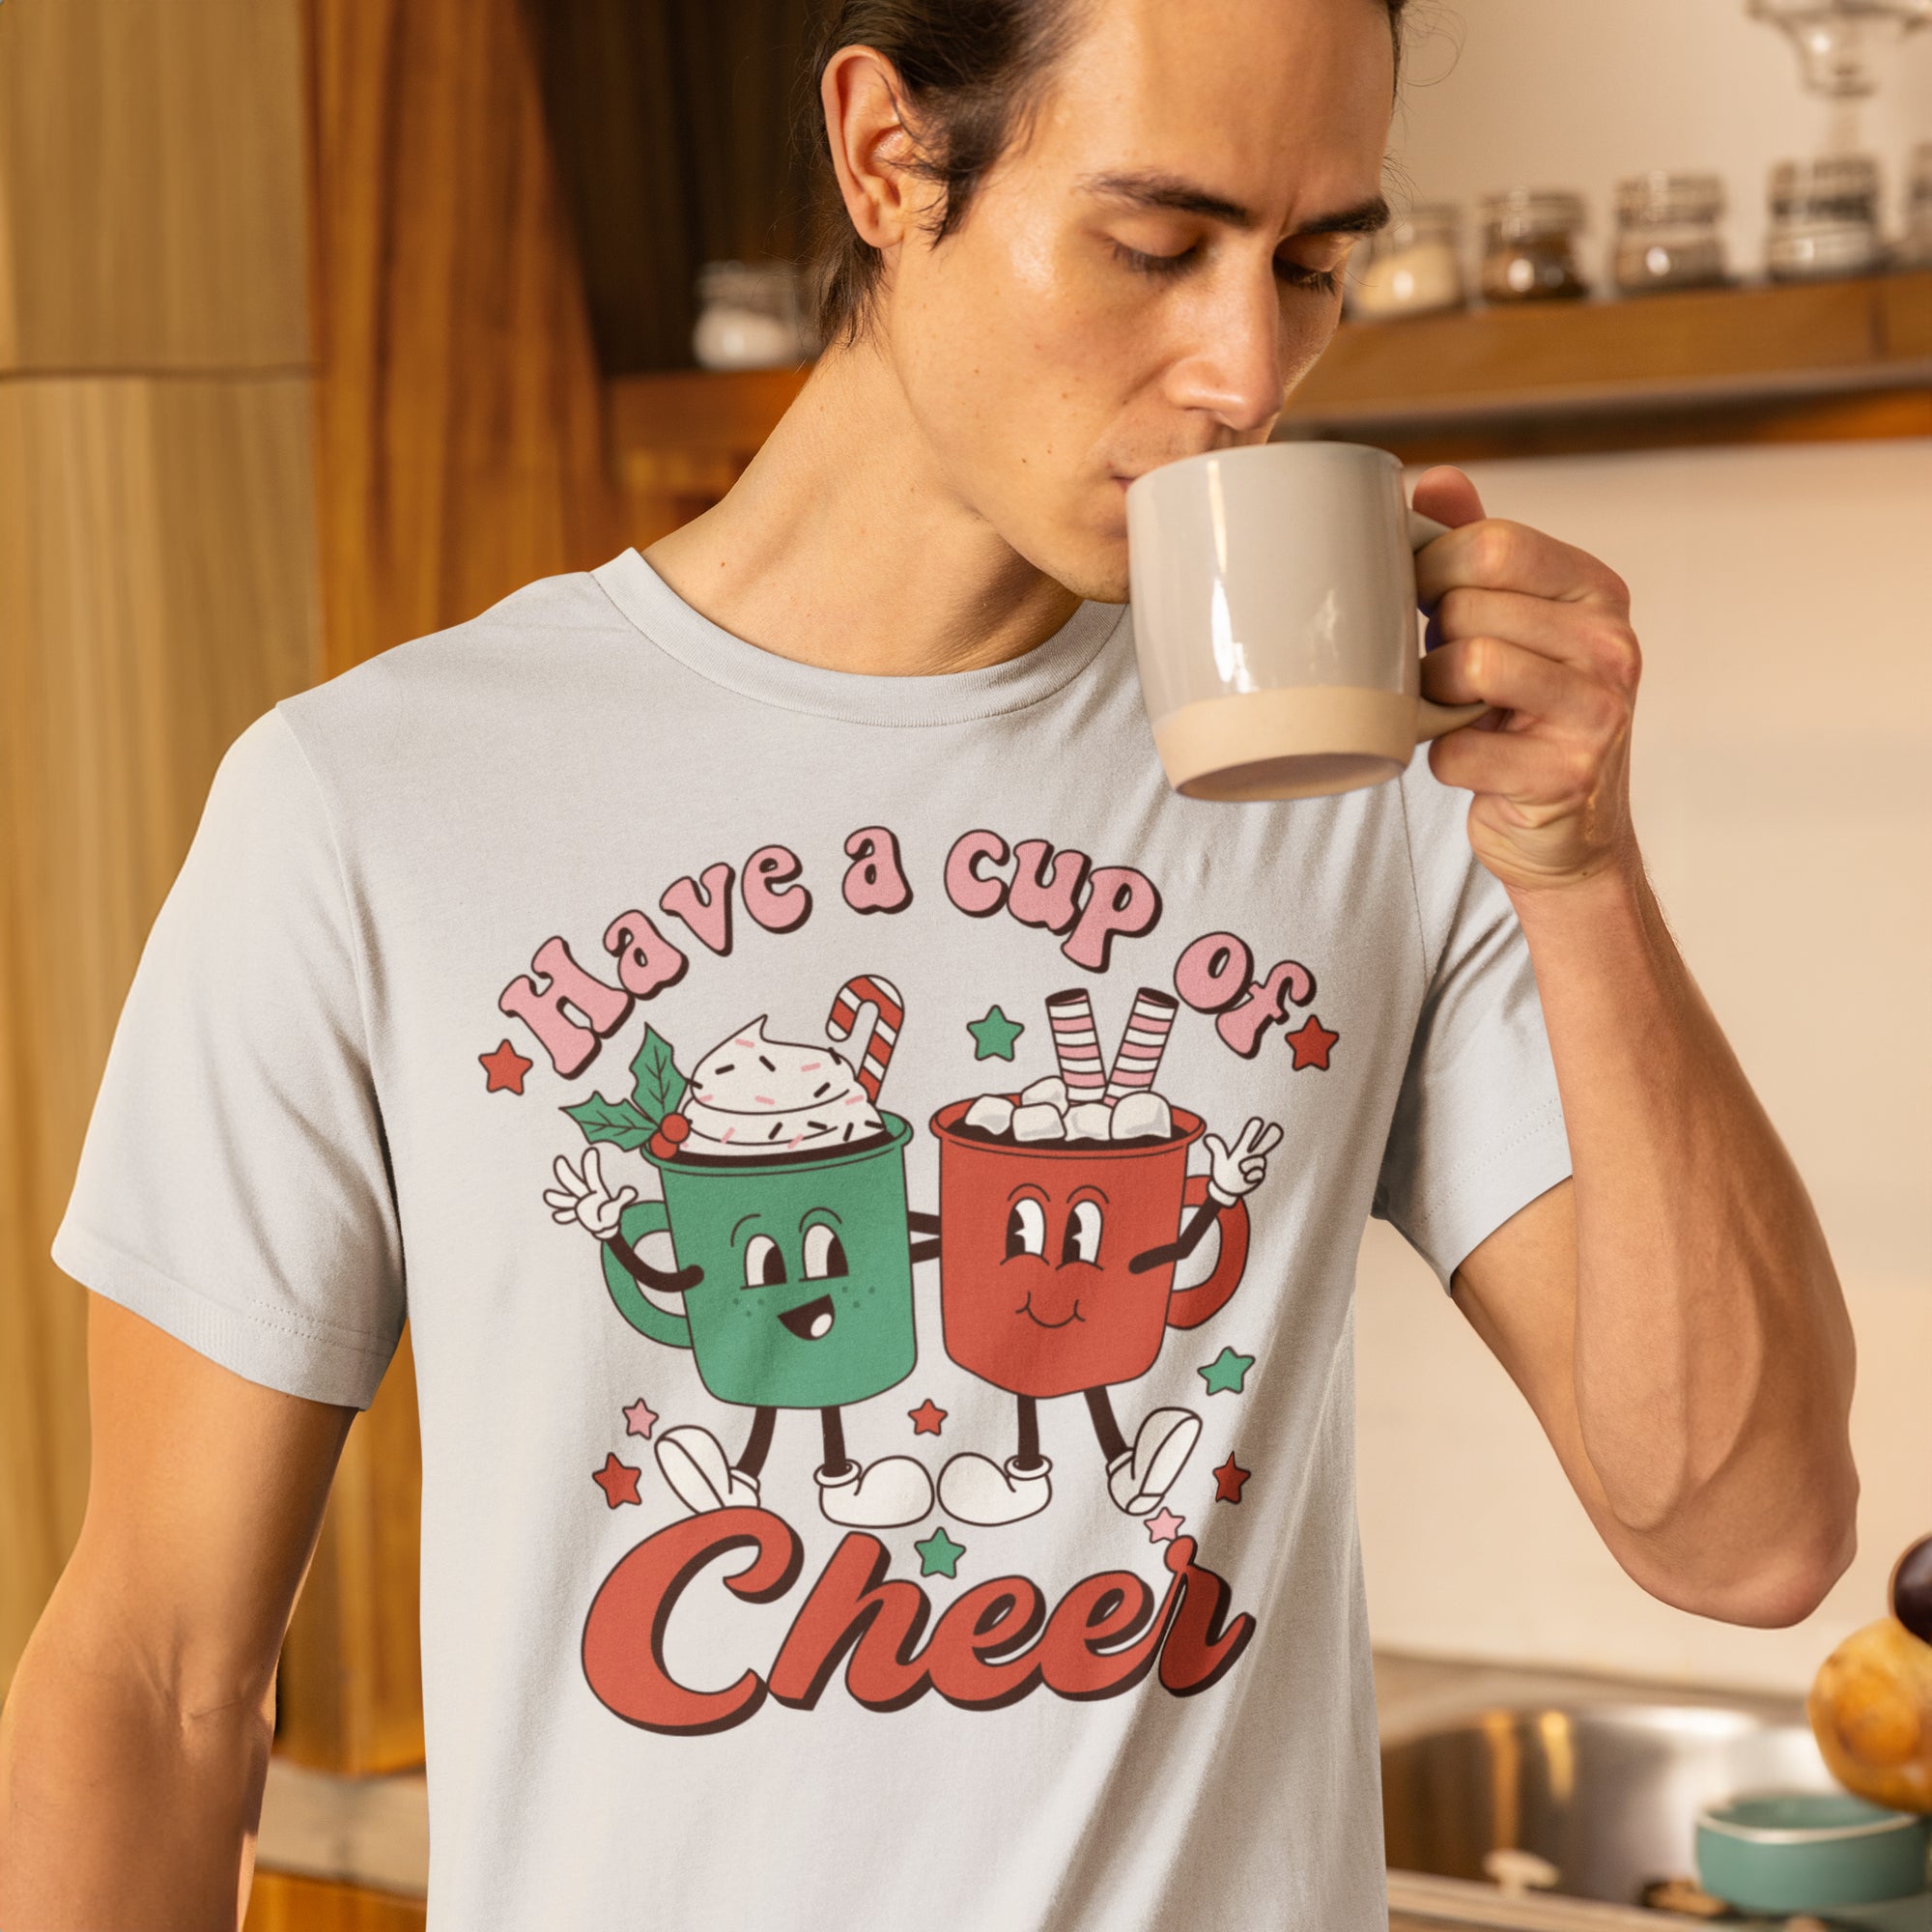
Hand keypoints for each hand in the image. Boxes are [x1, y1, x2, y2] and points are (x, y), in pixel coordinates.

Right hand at [544, 1146, 635, 1240]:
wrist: (606, 1225)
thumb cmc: (611, 1214)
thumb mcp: (617, 1207)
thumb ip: (623, 1198)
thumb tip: (631, 1191)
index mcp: (595, 1191)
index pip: (592, 1175)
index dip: (591, 1164)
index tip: (591, 1150)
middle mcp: (585, 1195)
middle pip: (574, 1182)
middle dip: (566, 1173)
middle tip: (560, 1160)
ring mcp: (579, 1204)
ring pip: (566, 1199)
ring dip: (557, 1198)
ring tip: (548, 1195)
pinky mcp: (576, 1214)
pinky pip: (568, 1213)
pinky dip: (563, 1215)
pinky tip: (557, 1215)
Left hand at [1204, 1118, 1281, 1203]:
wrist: (1226, 1190)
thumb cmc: (1223, 1172)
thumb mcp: (1220, 1160)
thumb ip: (1218, 1148)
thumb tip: (1208, 1138)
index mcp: (1241, 1150)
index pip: (1249, 1138)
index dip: (1253, 1130)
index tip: (1257, 1121)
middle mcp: (1251, 1156)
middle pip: (1264, 1144)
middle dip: (1270, 1136)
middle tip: (1276, 1127)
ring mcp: (1256, 1166)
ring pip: (1259, 1160)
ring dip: (1249, 1165)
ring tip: (1240, 1170)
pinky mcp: (1258, 1176)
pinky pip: (1259, 1173)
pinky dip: (1251, 1176)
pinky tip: (1245, 1178)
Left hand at [1412, 467, 1642, 896]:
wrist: (1563, 833)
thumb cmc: (1520, 715)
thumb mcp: (1508, 621)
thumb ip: (1474, 545)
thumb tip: (1432, 478)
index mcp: (1596, 590)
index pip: (1492, 544)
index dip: (1431, 569)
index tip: (1422, 600)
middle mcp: (1611, 643)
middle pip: (1471, 604)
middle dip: (1432, 639)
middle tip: (1444, 669)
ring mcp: (1599, 710)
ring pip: (1467, 665)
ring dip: (1432, 695)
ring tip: (1453, 710)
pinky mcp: (1567, 775)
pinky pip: (1458, 748)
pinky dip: (1443, 760)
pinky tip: (1472, 763)